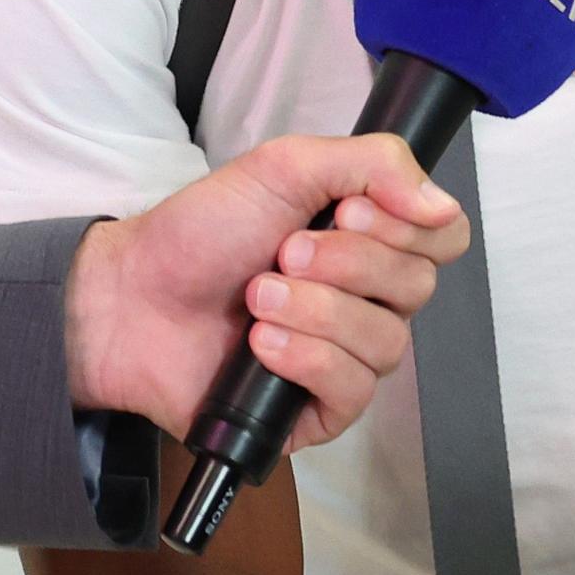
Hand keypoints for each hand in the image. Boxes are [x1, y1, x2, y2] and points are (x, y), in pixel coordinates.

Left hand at [62, 134, 466, 449]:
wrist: (131, 297)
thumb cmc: (200, 232)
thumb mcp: (284, 167)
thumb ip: (370, 165)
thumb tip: (442, 203)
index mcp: (366, 240)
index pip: (443, 239)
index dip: (407, 228)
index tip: (349, 211)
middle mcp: (365, 299)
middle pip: (416, 288)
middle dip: (346, 264)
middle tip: (282, 252)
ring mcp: (344, 356)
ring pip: (386, 342)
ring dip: (315, 311)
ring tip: (257, 297)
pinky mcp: (317, 409)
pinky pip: (352, 390)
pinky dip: (305, 358)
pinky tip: (261, 343)